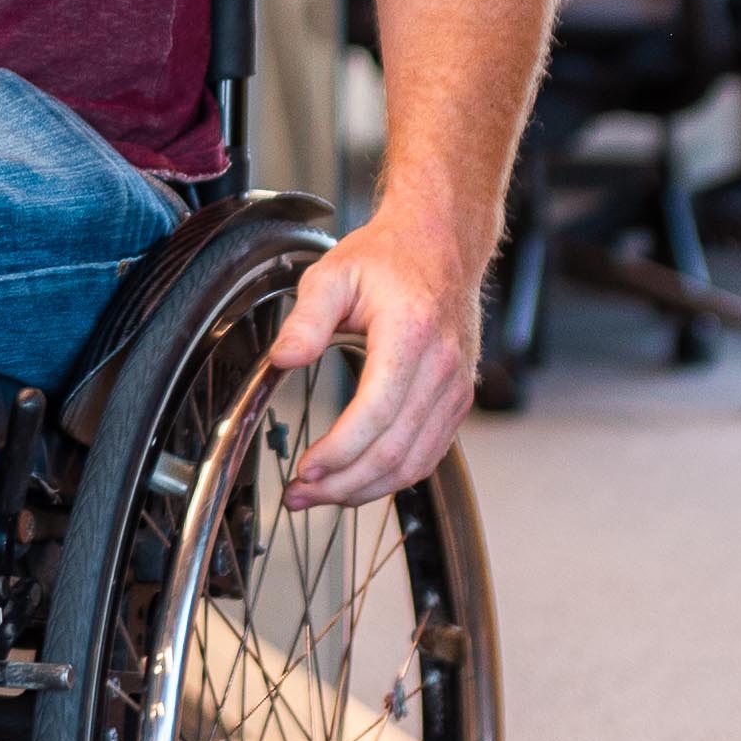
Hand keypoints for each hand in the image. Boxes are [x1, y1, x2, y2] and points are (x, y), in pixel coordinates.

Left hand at [272, 218, 474, 508]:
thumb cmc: (388, 258)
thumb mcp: (333, 274)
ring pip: (415, 463)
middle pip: (394, 449)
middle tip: (299, 494)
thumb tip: (283, 359)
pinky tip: (357, 482)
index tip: (304, 469)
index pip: (376, 412)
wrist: (441, 245)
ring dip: (365, 489)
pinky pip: (429, 455)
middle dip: (342, 483)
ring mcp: (455, 388)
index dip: (339, 451)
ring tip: (321, 496)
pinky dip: (392, 478)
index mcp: (411, 333)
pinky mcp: (458, 400)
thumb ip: (306, 320)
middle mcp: (442, 367)